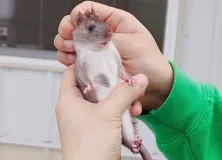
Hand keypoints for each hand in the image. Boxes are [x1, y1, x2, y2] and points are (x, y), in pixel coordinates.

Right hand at [54, 1, 173, 112]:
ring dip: (66, 47)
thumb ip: (110, 39)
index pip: (89, 10)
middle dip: (67, 32)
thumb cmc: (151, 64)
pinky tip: (73, 64)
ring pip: (72, 42)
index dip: (78, 16)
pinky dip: (69, 61)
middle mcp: (104, 35)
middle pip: (76, 26)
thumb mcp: (133, 46)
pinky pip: (76, 60)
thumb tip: (88, 36)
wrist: (156, 87)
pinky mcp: (94, 65)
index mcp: (116, 23)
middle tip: (68, 42)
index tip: (73, 26)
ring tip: (70, 54)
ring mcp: (97, 50)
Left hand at [55, 65, 147, 159]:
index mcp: (68, 101)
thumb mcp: (108, 114)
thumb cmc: (87, 152)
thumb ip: (124, 93)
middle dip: (112, 83)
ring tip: (132, 102)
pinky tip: (131, 116)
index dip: (86, 62)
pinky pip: (113, 116)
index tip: (102, 56)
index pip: (73, 72)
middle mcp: (77, 110)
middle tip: (124, 79)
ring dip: (121, 100)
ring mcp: (89, 121)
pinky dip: (123, 114)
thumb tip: (137, 80)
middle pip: (94, 86)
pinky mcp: (101, 131)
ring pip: (106, 101)